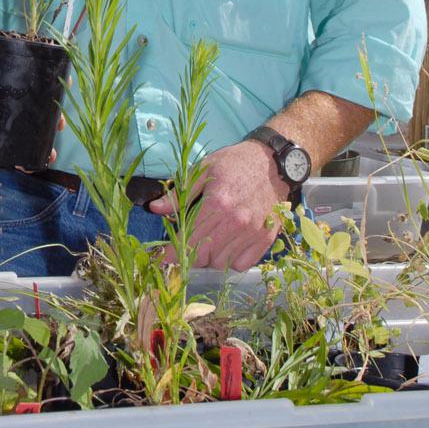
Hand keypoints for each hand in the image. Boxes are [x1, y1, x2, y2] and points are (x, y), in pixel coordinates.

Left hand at [148, 139, 287, 271]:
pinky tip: (227, 246)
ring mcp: (252, 232)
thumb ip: (179, 193)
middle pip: (204, 256)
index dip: (172, 253)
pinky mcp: (266, 238)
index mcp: (217, 203)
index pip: (189, 239)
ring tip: (207, 243)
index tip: (162, 258)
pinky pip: (243, 264)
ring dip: (210, 258)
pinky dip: (231, 261)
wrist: (274, 163)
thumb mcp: (204, 169)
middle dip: (189, 256)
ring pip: (222, 263)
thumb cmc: (235, 163)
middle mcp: (235, 221)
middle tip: (185, 248)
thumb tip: (154, 209)